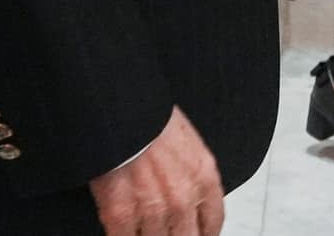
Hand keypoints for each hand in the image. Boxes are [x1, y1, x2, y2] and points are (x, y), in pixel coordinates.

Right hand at [89, 107, 224, 235]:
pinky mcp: (121, 214)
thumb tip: (188, 192)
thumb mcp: (188, 143)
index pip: (212, 222)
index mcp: (203, 178)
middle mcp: (183, 198)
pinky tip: (123, 230)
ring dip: (149, 235)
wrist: (121, 110)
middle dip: (178, 235)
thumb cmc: (150, 118)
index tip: (198, 234)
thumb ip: (192, 173)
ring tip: (144, 228)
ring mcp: (153, 209)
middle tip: (169, 230)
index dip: (205, 233)